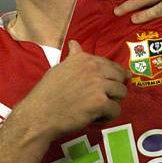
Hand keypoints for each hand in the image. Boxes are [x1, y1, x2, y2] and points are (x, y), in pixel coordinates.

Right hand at [0, 41, 128, 162]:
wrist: (39, 114)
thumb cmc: (47, 93)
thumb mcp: (59, 68)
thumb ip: (73, 57)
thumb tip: (74, 43)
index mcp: (84, 59)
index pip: (111, 64)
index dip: (113, 75)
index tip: (110, 84)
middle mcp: (94, 68)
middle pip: (120, 76)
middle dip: (116, 88)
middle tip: (105, 99)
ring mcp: (99, 85)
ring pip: (122, 92)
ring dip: (113, 102)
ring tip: (101, 109)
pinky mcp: (100, 102)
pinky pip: (116, 109)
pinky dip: (108, 116)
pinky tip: (97, 118)